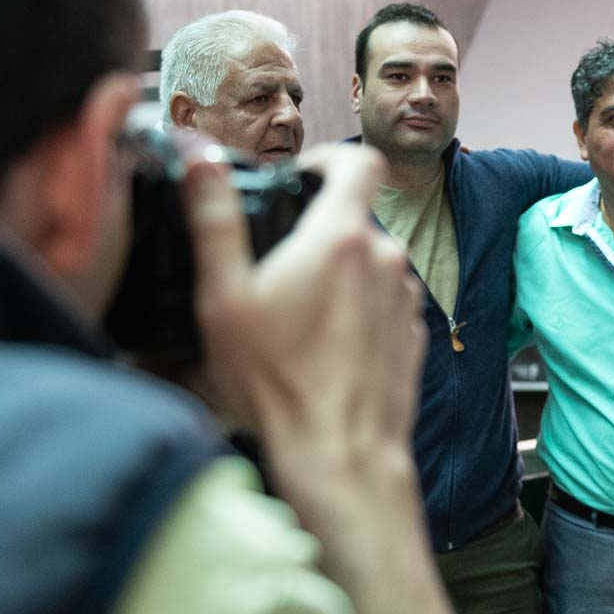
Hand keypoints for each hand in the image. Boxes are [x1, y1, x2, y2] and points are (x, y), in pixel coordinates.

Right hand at [183, 143, 428, 561]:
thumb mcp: (226, 298)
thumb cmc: (279, 383)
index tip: (301, 175)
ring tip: (296, 321)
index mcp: (341, 237)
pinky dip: (356, 313)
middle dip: (317, 234)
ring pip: (369, 264)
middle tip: (275, 272)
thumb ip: (215, 220)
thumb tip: (200, 160)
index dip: (329, 158)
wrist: (340, 455)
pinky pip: (382, 304)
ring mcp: (404, 299)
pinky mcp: (413, 336)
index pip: (359, 161)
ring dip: (337, 277)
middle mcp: (385, 258)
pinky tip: (324, 349)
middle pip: (354, 220)